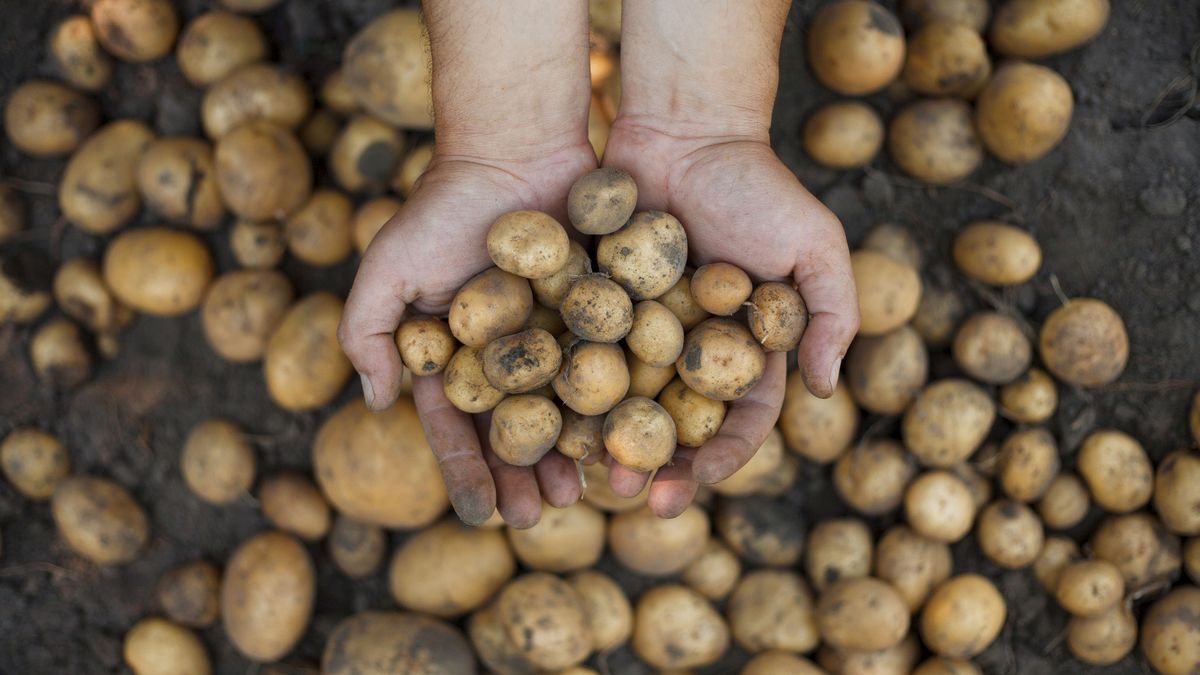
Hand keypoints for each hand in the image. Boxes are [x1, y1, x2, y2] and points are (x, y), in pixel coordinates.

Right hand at [338, 145, 595, 527]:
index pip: (458, 426)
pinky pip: (607, 371)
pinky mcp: (599, 316)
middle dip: (521, 477)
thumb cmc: (443, 208)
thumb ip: (367, 334)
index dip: (468, 472)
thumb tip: (377, 405)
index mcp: (454, 355)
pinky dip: (612, 409)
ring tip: (578, 495)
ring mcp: (554, 338)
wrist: (515, 150)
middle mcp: (505, 356)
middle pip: (514, 431)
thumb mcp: (386, 267)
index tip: (482, 516)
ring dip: (567, 457)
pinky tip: (620, 441)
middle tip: (537, 518)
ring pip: (563, 412)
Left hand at [598, 118, 859, 516]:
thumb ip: (832, 315)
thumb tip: (825, 390)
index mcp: (743, 351)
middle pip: (673, 425)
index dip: (718, 460)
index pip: (736, 422)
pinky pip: (579, 355)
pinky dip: (566, 388)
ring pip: (621, 403)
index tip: (691, 484)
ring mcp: (639, 331)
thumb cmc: (758, 185)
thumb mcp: (815, 246)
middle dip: (656, 465)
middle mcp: (690, 351)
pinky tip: (549, 416)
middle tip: (632, 493)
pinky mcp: (593, 305)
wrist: (685, 128)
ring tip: (586, 469)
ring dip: (606, 440)